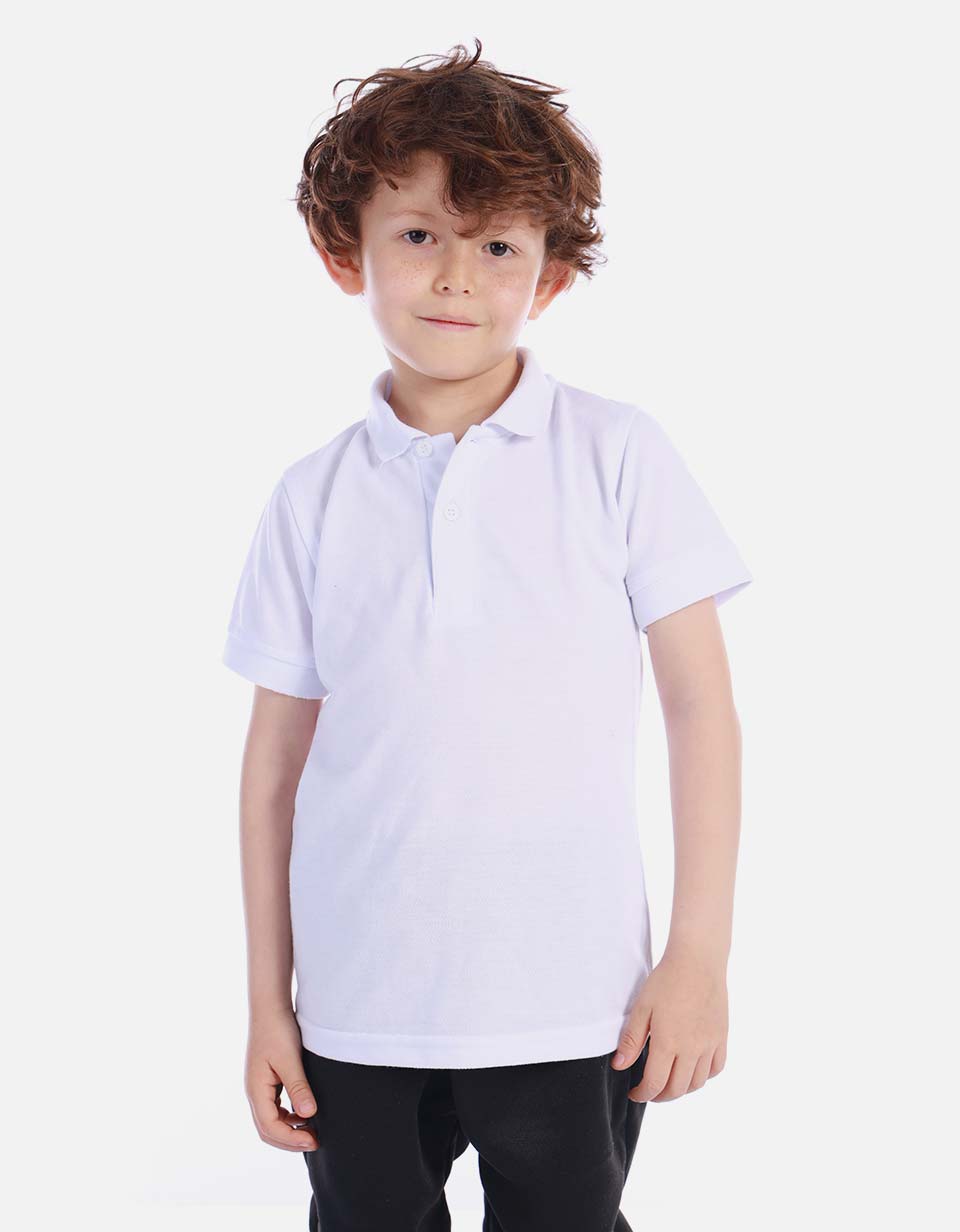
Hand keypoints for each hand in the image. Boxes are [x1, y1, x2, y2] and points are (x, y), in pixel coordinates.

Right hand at [245, 1007, 318, 1151]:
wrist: (270, 1007)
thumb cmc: (278, 1030)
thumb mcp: (290, 1059)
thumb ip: (298, 1087)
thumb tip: (308, 1115)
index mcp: (256, 1090)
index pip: (270, 1127)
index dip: (291, 1139)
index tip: (313, 1141)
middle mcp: (254, 1092)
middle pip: (267, 1129)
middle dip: (290, 1140)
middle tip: (315, 1142)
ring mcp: (260, 1087)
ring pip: (270, 1120)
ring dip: (289, 1130)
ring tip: (313, 1131)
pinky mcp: (267, 1081)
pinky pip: (275, 1108)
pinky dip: (288, 1117)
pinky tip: (305, 1114)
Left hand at [611, 948, 728, 1102]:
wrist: (697, 961)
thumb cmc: (666, 980)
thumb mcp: (642, 1008)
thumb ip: (631, 1040)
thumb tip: (619, 1066)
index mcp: (668, 1043)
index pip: (655, 1084)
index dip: (642, 1094)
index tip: (634, 1093)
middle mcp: (692, 1049)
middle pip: (677, 1089)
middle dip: (660, 1096)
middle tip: (649, 1091)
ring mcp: (710, 1044)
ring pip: (698, 1083)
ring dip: (682, 1089)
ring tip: (669, 1082)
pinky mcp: (722, 1036)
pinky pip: (717, 1068)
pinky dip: (704, 1076)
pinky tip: (693, 1070)